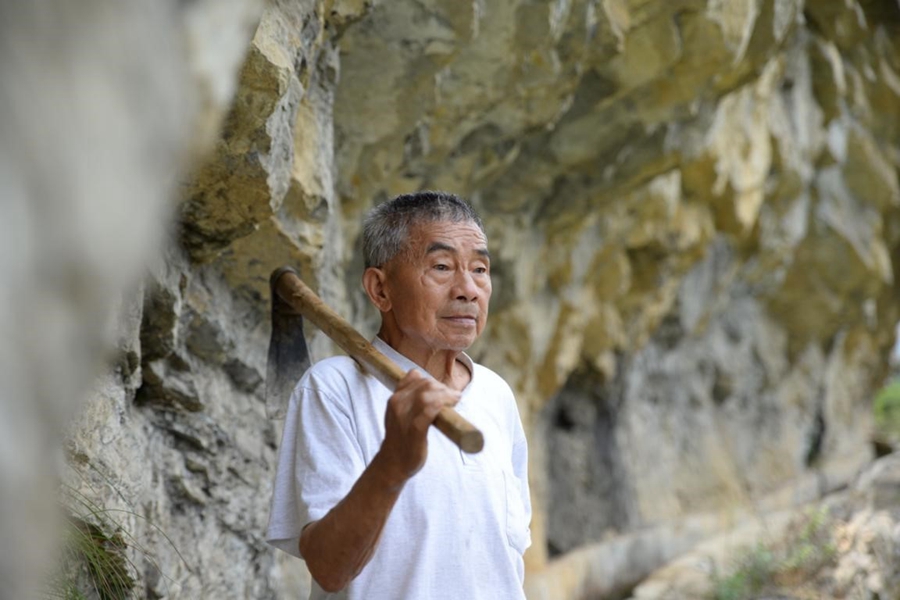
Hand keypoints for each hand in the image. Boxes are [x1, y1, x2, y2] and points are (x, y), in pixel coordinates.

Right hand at [375, 370, 460, 486]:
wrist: (393, 463)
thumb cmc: (401, 437)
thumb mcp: (399, 413)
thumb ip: (408, 397)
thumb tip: (426, 383)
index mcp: (394, 398)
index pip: (414, 376)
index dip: (431, 380)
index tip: (441, 390)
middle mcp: (397, 404)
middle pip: (424, 383)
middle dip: (441, 387)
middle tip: (452, 397)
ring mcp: (405, 416)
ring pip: (428, 393)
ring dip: (445, 394)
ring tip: (454, 400)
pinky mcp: (415, 429)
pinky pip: (430, 409)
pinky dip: (443, 403)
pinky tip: (452, 405)